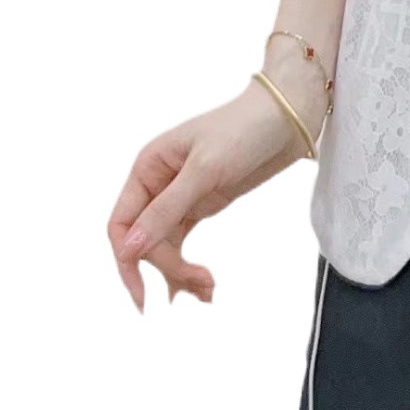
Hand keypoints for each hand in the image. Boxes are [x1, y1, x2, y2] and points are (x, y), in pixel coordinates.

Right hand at [107, 76, 317, 312]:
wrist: (287, 117)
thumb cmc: (244, 129)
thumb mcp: (204, 169)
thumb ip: (166, 209)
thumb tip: (128, 249)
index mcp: (149, 166)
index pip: (121, 223)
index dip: (126, 259)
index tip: (142, 292)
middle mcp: (158, 183)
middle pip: (144, 241)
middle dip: (167, 266)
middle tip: (200, 283)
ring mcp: (180, 196)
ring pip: (163, 246)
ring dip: (179, 272)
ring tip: (208, 290)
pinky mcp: (202, 204)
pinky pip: (182, 242)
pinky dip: (189, 264)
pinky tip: (202, 285)